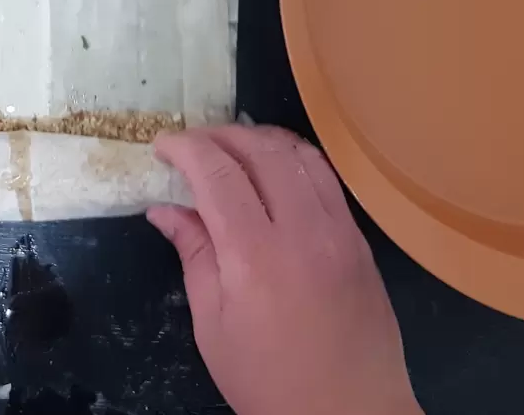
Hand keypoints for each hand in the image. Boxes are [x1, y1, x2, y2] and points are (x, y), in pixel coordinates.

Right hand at [149, 125, 420, 414]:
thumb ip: (194, 255)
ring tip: (231, 149)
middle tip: (192, 144)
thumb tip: (165, 209)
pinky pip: (328, 180)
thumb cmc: (269, 381)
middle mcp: (303, 232)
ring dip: (261, 140)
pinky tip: (275, 174)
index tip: (162, 147)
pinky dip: (295, 161)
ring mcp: (340, 232)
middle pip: (262, 151)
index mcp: (256, 257)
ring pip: (302, 155)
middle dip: (220, 135)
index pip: (218, 173)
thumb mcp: (213, 326)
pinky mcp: (360, 241)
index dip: (185, 148)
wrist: (350, 414)